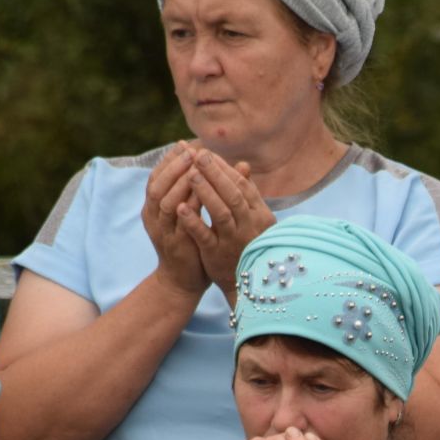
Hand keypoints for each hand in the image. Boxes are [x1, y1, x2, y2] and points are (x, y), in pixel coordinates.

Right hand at [141, 144, 209, 301]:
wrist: (184, 280)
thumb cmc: (192, 243)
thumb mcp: (195, 213)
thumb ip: (203, 189)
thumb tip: (223, 163)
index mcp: (155, 206)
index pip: (158, 175)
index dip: (170, 159)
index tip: (185, 144)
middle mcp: (153, 216)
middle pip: (157, 183)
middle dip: (173, 165)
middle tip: (190, 151)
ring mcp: (161, 230)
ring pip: (163, 200)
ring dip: (178, 182)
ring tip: (194, 166)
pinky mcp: (173, 244)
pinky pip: (177, 222)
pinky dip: (186, 207)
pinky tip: (199, 194)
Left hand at [178, 146, 276, 308]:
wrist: (247, 286)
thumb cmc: (249, 247)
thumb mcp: (253, 221)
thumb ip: (247, 194)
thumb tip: (243, 165)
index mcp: (259, 214)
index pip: (242, 185)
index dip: (224, 168)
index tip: (207, 153)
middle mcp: (249, 226)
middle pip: (233, 194)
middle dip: (215, 173)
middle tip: (197, 155)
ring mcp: (234, 241)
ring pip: (221, 212)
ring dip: (205, 192)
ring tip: (190, 175)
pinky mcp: (217, 255)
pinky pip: (205, 236)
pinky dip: (193, 221)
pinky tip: (180, 208)